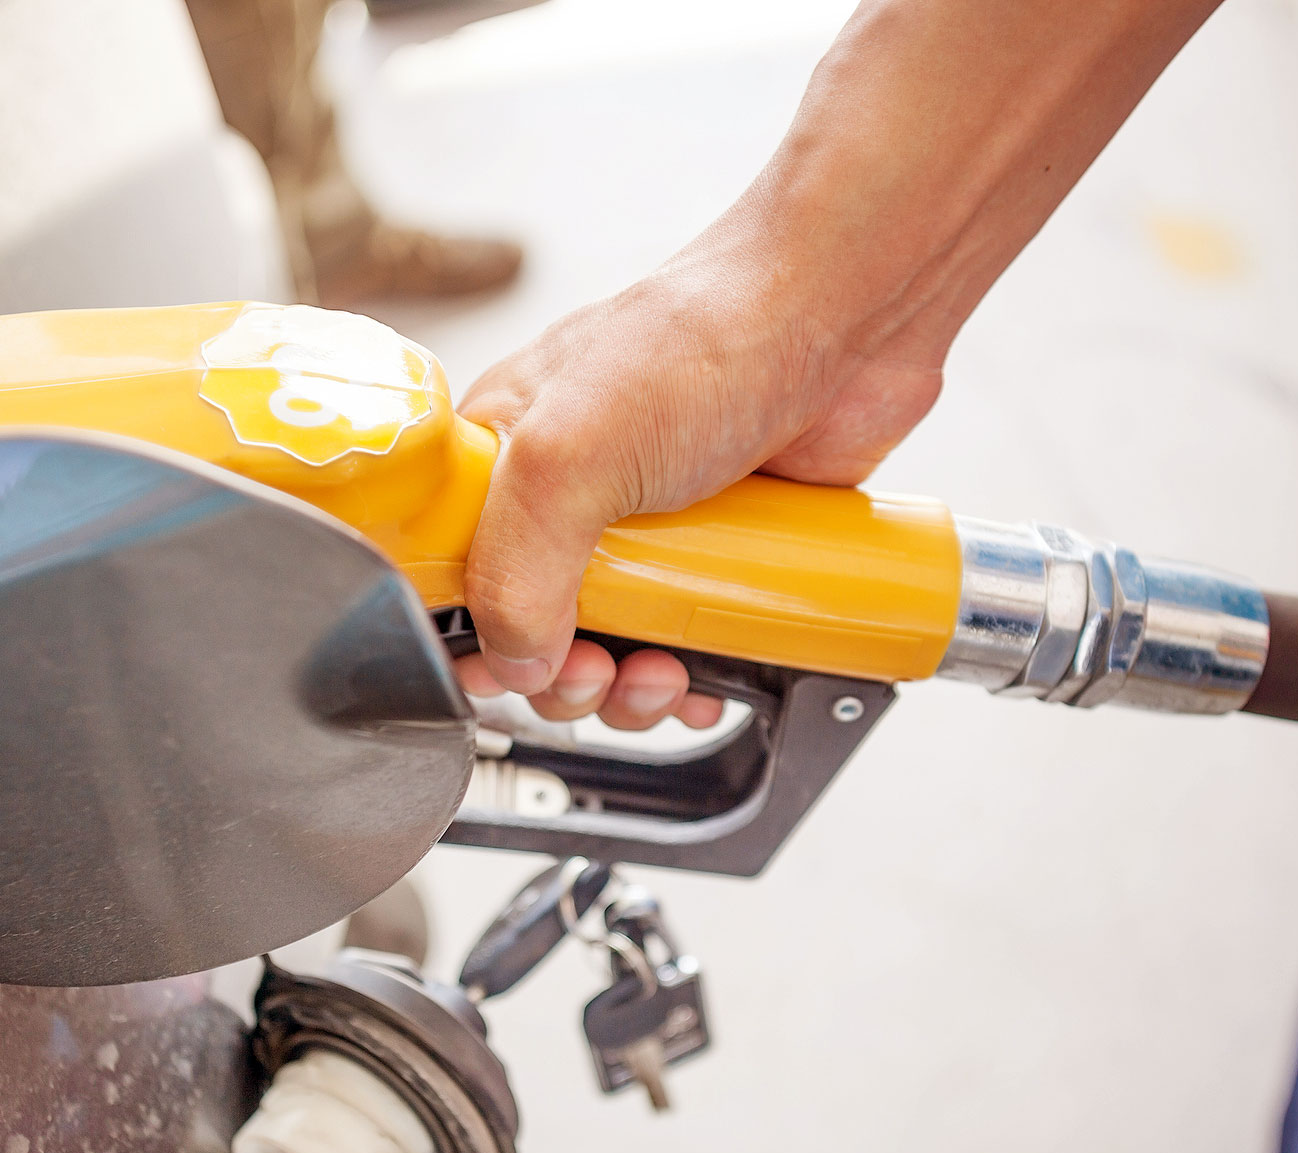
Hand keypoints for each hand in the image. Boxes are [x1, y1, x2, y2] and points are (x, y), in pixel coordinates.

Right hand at [455, 207, 943, 725]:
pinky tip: (704, 681)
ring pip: (609, 650)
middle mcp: (567, 495)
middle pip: (530, 630)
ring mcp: (645, 528)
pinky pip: (684, 644)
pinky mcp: (714, 553)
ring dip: (628, 693)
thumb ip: (518, 565)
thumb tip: (514, 661)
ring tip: (663, 676)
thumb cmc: (708, 338)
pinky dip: (689, 681)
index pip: (450, 574)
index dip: (472, 638)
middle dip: (561, 675)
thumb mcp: (572, 452)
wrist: (846, 315)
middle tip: (597, 671)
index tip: (507, 669)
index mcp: (504, 457)